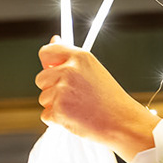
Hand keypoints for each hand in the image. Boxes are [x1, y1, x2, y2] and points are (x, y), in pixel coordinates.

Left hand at [35, 40, 159, 160]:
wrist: (122, 122)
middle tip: (74, 95)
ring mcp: (62, 91)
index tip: (52, 70)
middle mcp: (69, 71)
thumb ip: (70, 57)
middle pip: (40, 78)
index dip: (47, 63)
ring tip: (77, 107)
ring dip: (55, 105)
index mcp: (79, 57)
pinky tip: (74, 118)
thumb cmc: (109, 98)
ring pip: (43, 98)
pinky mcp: (58, 110)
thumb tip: (54, 40)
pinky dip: (57, 120)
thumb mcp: (92, 69)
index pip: (47, 52)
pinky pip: (45, 115)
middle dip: (52, 88)